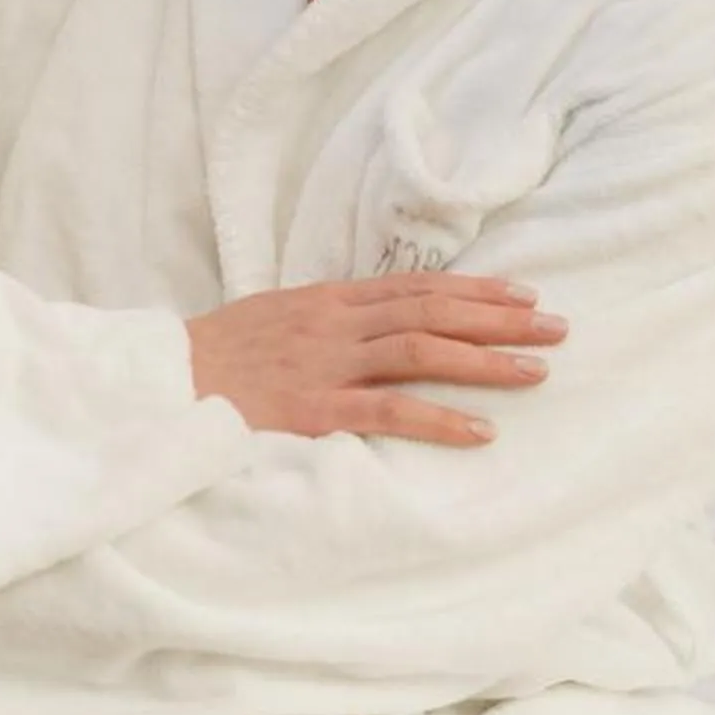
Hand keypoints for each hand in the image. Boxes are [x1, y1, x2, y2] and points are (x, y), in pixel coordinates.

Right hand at [186, 274, 566, 448]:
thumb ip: (330, 319)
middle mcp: (335, 322)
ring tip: (536, 371)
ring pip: (420, 349)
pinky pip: (387, 411)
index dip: (475, 289)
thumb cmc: (217, 358)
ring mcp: (325, 364)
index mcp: (328, 299)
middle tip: (556, 326)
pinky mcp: (312, 410)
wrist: (158, 385)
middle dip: (499, 318)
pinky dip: (438, 417)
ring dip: (484, 359)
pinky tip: (479, 429)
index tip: (525, 295)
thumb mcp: (277, 319)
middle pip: (432, 309)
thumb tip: (380, 320)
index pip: (416, 286)